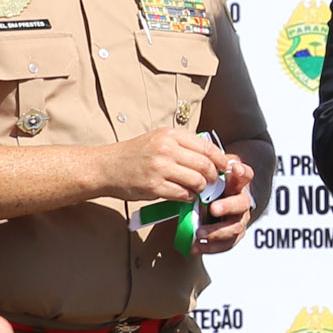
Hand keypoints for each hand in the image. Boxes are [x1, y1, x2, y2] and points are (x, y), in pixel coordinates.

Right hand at [95, 127, 226, 204]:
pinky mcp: (154, 186)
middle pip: (205, 165)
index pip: (207, 147)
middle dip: (213, 176)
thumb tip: (211, 155)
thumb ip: (182, 144)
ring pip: (197, 181)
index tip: (225, 167)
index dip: (220, 159)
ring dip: (201, 188)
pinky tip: (184, 195)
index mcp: (170, 135)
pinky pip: (183, 194)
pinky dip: (188, 197)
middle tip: (212, 181)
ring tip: (197, 189)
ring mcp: (160, 168)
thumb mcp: (158, 139)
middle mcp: (166, 149)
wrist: (107, 167)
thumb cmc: (134, 154)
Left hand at [195, 153, 256, 252]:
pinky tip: (195, 247)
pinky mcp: (232, 237)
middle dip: (227, 206)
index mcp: (237, 185)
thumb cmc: (215, 190)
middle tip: (214, 208)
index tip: (235, 169)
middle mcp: (242, 202)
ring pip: (233, 228)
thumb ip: (205, 173)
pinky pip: (224, 245)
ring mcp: (239, 221)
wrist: (220, 205)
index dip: (242, 172)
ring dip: (215, 232)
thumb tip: (191, 168)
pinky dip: (209, 247)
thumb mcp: (210, 179)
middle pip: (240, 204)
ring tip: (199, 234)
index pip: (245, 175)